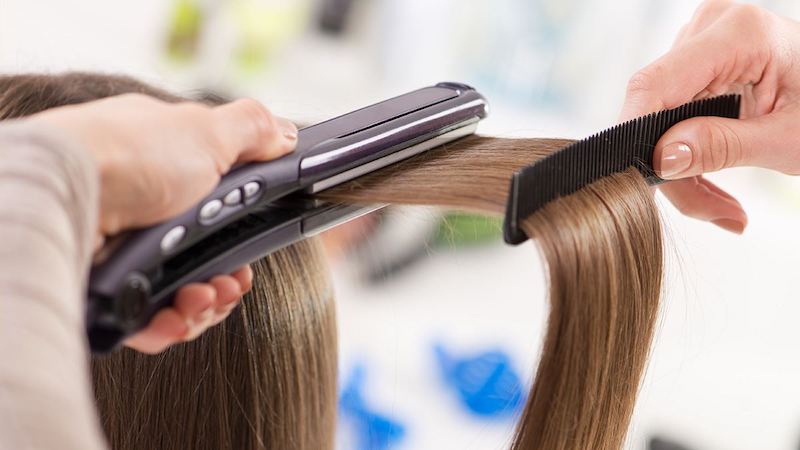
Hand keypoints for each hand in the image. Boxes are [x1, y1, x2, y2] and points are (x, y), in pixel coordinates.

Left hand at [32, 94, 297, 352]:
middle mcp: (144, 211)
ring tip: (201, 298)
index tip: (251, 253)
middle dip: (225, 281)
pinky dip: (168, 324)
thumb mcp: (208, 131)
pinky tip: (175, 316)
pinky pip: (146, 320)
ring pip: (178, 297)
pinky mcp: (104, 289)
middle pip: (201, 261)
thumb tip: (285, 134)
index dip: (239, 237)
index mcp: (168, 172)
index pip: (216, 213)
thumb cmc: (133, 155)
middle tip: (230, 283)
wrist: (66, 194)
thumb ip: (253, 131)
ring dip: (203, 306)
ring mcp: (123, 251)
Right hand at [620, 0, 799, 233]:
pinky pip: (669, 115)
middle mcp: (711, 28)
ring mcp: (700, 43)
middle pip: (656, 107)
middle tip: (716, 215)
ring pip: (657, 118)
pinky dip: (686, 154)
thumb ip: (725, 145)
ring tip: (722, 205)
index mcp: (740, 33)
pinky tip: (711, 177)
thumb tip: (663, 158)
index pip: (657, 83)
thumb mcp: (790, 139)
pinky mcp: (696, 63)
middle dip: (671, 168)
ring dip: (680, 171)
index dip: (636, 132)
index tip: (639, 179)